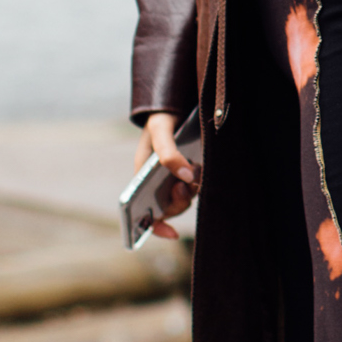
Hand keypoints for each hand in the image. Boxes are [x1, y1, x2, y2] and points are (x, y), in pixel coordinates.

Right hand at [140, 111, 201, 240]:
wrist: (172, 108)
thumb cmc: (159, 121)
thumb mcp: (160, 131)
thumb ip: (168, 153)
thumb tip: (185, 176)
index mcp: (141, 179)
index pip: (145, 213)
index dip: (157, 227)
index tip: (171, 233)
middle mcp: (157, 184)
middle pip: (170, 207)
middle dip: (179, 201)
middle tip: (183, 186)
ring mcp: (173, 179)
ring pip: (186, 197)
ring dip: (191, 190)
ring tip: (192, 170)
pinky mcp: (189, 173)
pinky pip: (196, 185)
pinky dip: (199, 181)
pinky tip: (200, 168)